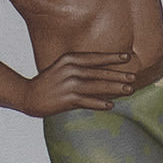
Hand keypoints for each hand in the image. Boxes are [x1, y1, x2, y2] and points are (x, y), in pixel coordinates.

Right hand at [21, 47, 149, 117]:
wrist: (29, 95)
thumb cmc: (50, 83)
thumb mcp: (63, 69)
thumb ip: (81, 69)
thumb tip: (104, 74)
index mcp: (69, 59)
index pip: (95, 58)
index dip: (111, 58)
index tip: (127, 57)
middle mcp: (70, 70)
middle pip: (99, 72)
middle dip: (118, 75)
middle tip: (134, 77)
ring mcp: (68, 85)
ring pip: (96, 86)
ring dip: (114, 88)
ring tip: (129, 90)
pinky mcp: (66, 99)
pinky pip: (87, 101)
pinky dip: (99, 103)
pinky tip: (111, 105)